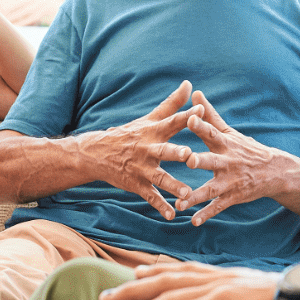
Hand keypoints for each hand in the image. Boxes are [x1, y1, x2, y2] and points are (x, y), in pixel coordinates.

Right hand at [79, 80, 202, 219]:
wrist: (97, 154)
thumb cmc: (131, 134)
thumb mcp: (149, 119)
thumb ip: (172, 104)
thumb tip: (188, 84)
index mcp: (154, 132)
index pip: (172, 122)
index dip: (186, 115)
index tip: (201, 109)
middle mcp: (148, 150)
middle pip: (165, 151)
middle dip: (177, 153)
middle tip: (190, 154)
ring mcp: (142, 169)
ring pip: (160, 178)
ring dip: (173, 185)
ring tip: (187, 193)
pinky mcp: (137, 185)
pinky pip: (151, 197)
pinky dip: (161, 206)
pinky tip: (172, 215)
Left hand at [175, 91, 284, 225]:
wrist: (275, 171)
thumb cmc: (245, 148)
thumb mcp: (229, 131)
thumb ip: (209, 114)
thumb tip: (194, 92)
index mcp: (225, 144)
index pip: (211, 132)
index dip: (201, 125)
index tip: (190, 118)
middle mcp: (227, 161)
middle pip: (211, 160)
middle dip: (200, 161)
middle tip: (189, 160)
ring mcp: (230, 181)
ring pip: (211, 189)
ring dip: (195, 196)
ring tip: (180, 204)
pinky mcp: (232, 196)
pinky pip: (218, 207)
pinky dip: (206, 214)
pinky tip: (194, 221)